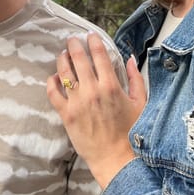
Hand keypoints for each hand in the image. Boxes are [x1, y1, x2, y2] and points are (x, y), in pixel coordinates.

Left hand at [47, 33, 146, 188]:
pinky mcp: (67, 115)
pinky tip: (55, 77)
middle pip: (79, 59)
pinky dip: (52, 82)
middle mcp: (93, 91)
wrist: (116, 159)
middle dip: (74, 45)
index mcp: (112, 86)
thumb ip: (136, 78)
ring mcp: (78, 102)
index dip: (93, 42)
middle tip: (72, 39)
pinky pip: (53, 93)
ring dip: (62, 59)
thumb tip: (130, 57)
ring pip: (64, 72)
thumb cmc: (131, 132)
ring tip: (63, 54)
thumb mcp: (141, 102)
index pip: (99, 55)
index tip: (90, 35)